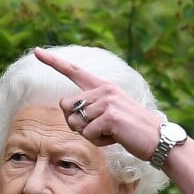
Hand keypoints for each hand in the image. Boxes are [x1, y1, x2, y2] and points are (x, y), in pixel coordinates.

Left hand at [34, 47, 161, 160]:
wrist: (157, 138)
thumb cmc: (133, 130)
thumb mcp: (112, 113)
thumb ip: (92, 108)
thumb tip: (71, 115)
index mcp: (104, 86)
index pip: (75, 71)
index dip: (54, 62)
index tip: (37, 51)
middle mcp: (104, 90)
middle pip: (66, 106)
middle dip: (75, 122)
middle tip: (97, 128)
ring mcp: (107, 102)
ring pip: (75, 123)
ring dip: (90, 134)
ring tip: (111, 132)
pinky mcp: (110, 116)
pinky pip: (88, 134)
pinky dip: (99, 141)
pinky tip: (115, 137)